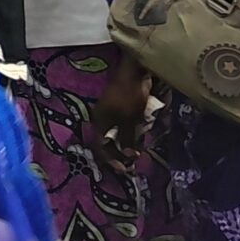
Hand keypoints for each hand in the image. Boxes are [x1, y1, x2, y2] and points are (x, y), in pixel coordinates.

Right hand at [88, 55, 152, 170]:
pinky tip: (140, 138)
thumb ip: (128, 138)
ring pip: (117, 135)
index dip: (111, 159)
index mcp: (99, 121)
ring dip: (127, 145)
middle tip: (133, 163)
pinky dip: (131, 135)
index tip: (125, 170)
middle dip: (119, 154)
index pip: (100, 146)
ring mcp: (112, 112)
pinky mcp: (122, 108)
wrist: (135, 70)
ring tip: (138, 153)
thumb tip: (128, 156)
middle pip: (108, 141)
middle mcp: (102, 118)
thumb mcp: (129, 119)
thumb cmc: (129, 94)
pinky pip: (124, 127)